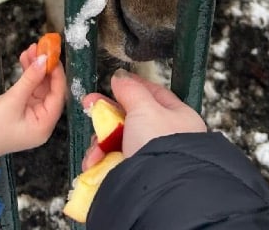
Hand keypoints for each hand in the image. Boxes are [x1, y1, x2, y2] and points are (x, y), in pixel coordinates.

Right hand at [0, 43, 66, 161]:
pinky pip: (30, 89)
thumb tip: (44, 60)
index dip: (56, 74)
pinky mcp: (24, 109)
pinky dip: (28, 76)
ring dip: (35, 68)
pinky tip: (24, 60)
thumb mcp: (13, 100)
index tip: (52, 55)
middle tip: (41, 48)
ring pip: (39, 86)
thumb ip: (30, 79)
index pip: (58, 95)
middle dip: (44, 68)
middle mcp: (42, 120)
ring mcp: (33, 114)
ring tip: (30, 49)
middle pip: (50, 89)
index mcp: (45, 125)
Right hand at [80, 69, 205, 169]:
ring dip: (102, 144)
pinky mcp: (137, 177)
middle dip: (107, 117)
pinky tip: (94, 165)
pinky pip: (115, 163)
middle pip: (132, 118)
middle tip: (90, 107)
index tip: (112, 83)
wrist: (158, 192)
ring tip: (94, 151)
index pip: (153, 93)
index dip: (131, 86)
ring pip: (120, 142)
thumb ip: (130, 90)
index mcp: (179, 117)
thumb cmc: (161, 147)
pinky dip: (102, 163)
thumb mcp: (145, 108)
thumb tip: (119, 77)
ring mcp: (152, 159)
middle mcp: (167, 138)